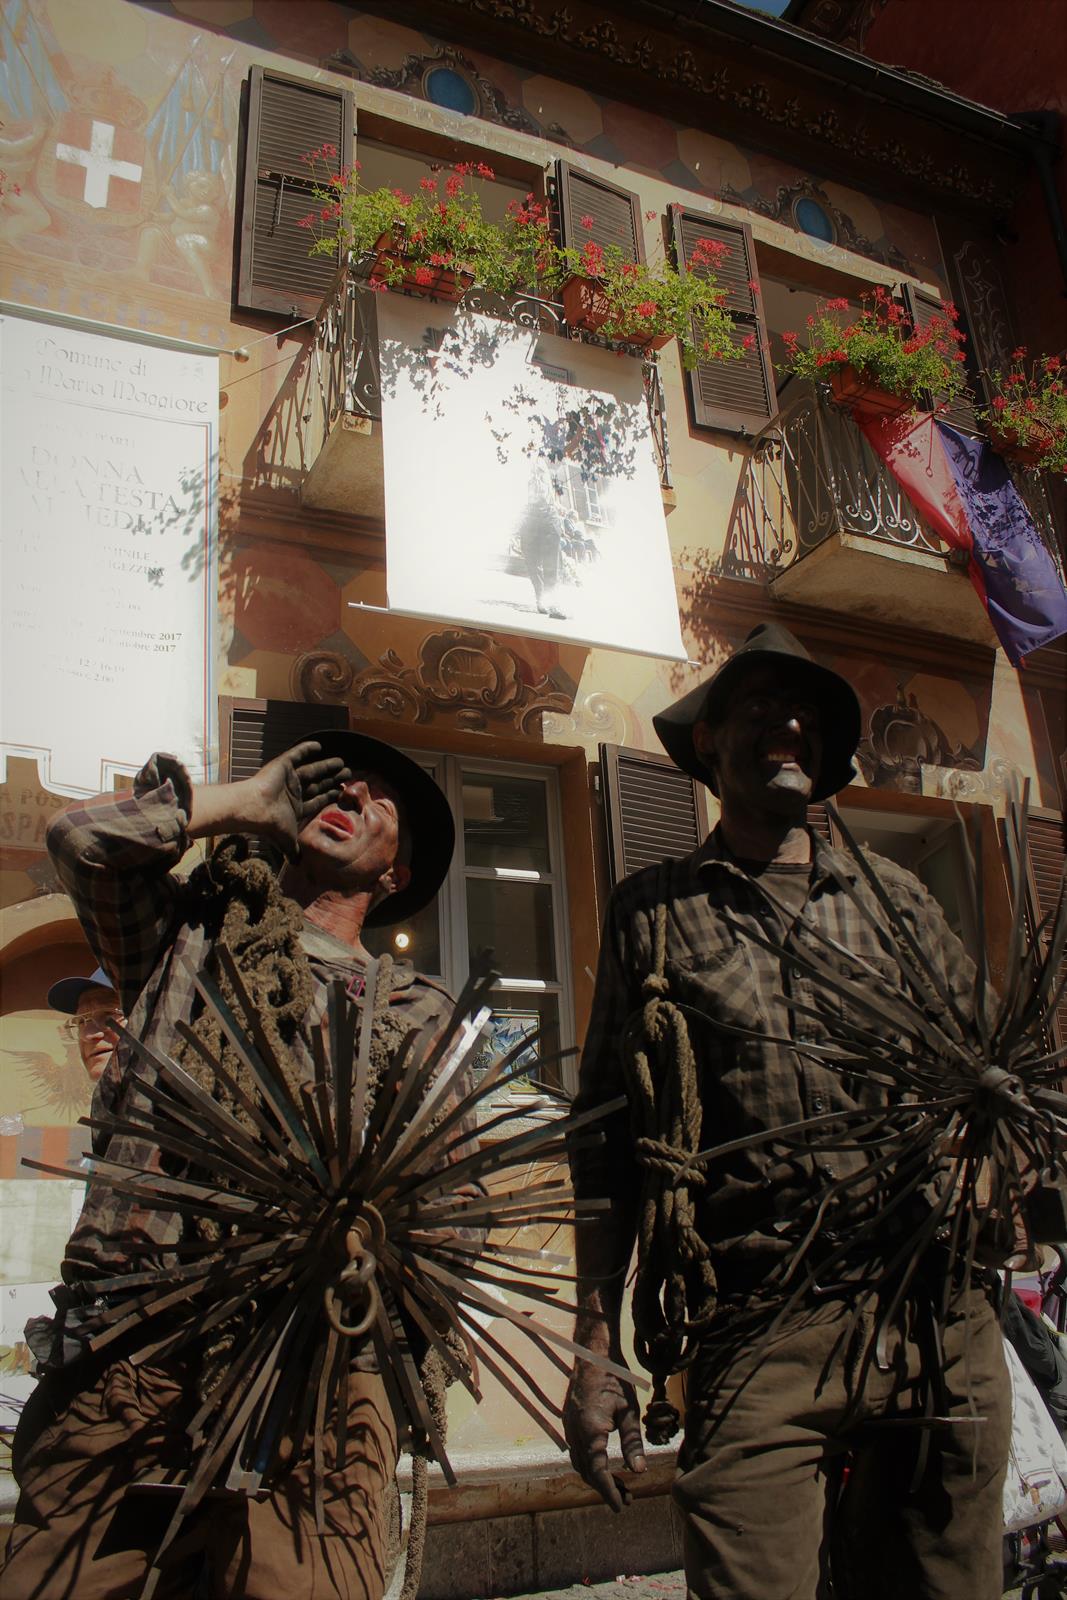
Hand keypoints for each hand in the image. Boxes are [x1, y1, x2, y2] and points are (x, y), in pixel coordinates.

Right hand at [247, 741, 349, 857]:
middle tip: (348, 775)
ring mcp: (287, 778)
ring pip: (312, 770)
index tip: (343, 792)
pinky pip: (296, 754)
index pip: (318, 800)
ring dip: (326, 766)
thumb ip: (294, 851)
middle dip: (333, 780)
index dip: (330, 796)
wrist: (255, 809)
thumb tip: (298, 866)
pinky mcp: (282, 765)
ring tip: (342, 763)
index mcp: (296, 807)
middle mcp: (293, 792)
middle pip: (318, 784)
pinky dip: (307, 749)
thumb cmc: (272, 825)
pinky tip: (319, 745)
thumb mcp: (287, 841)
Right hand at [563, 1358, 645, 1511]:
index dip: (609, 1492)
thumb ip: (632, 1443)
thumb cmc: (614, 1379)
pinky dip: (589, 1463)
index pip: (597, 1472)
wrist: (593, 1352)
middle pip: (586, 1471)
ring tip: (618, 1485)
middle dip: (605, 1488)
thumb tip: (638, 1472)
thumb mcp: (629, 1411)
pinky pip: (576, 1450)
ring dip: (596, 1477)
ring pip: (579, 1462)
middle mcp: (575, 1432)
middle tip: (627, 1498)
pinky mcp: (569, 1420)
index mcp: (590, 1432)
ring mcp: (569, 1426)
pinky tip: (603, 1463)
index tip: (620, 1506)